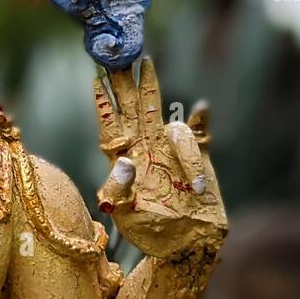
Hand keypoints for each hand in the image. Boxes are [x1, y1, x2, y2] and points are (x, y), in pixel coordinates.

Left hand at [93, 58, 226, 257]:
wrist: (187, 245)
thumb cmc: (152, 232)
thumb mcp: (126, 214)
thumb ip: (120, 188)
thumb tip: (124, 161)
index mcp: (126, 157)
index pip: (112, 121)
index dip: (105, 99)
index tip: (97, 74)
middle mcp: (147, 146)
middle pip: (137, 106)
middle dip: (131, 81)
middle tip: (126, 53)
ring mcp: (172, 149)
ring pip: (171, 124)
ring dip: (183, 149)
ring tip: (193, 188)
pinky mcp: (198, 156)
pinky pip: (199, 132)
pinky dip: (201, 120)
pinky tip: (201, 110)